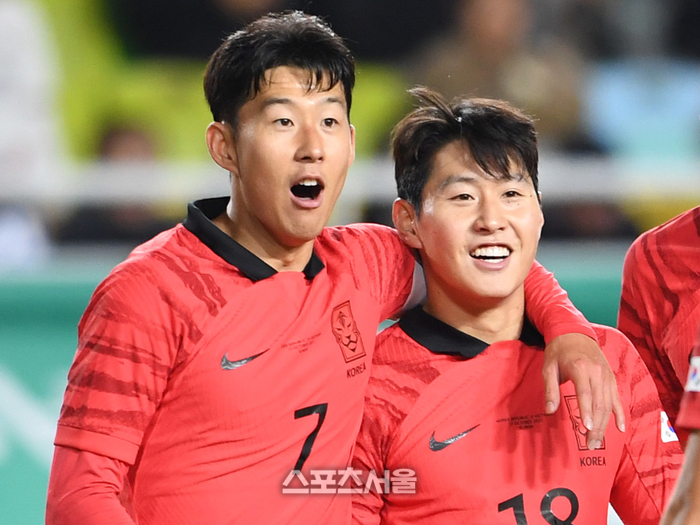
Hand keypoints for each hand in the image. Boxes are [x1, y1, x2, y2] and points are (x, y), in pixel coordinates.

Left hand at [542, 333, 624, 449]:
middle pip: (599, 403)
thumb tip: (549, 411)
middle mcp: (597, 372)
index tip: (587, 428)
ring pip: (609, 404)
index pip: (586, 393)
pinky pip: (617, 398)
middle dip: (596, 426)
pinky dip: (620, 413)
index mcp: (581, 368)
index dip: (587, 412)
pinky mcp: (611, 378)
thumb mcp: (548, 367)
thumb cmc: (558, 351)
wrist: (574, 333)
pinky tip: (620, 428)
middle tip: (590, 444)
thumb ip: (550, 389)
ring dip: (605, 424)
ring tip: (597, 441)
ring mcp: (607, 376)